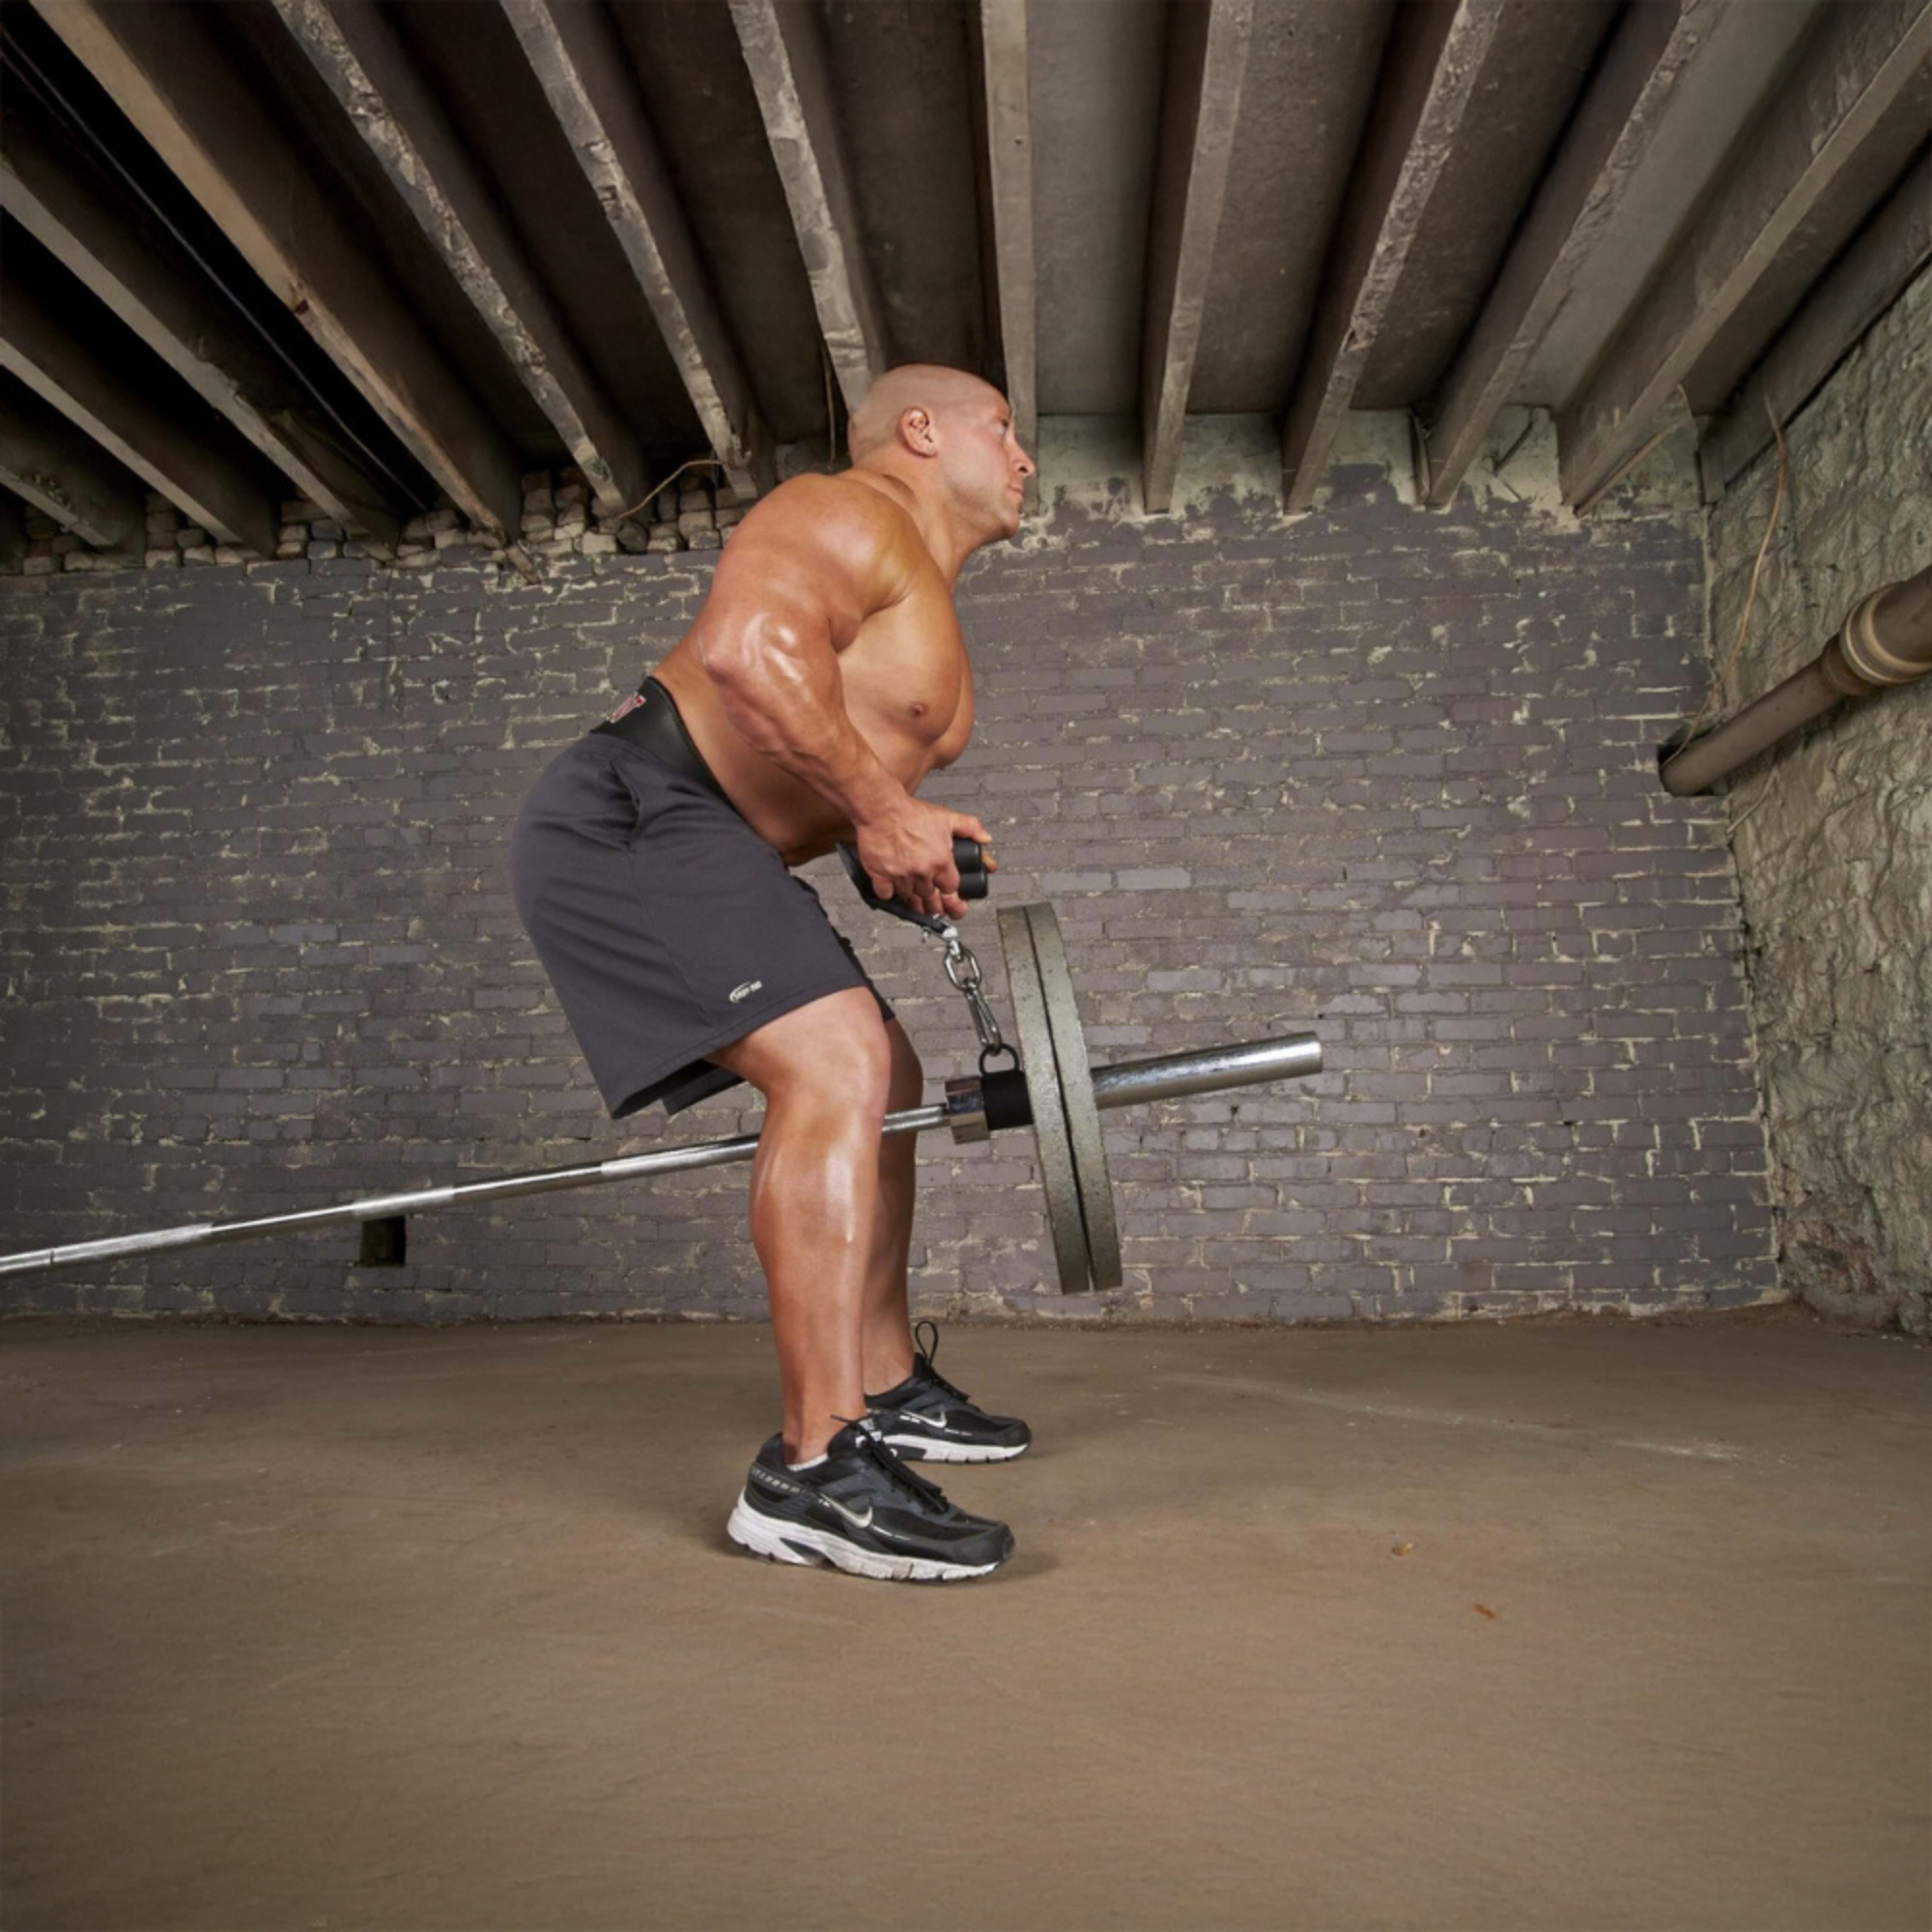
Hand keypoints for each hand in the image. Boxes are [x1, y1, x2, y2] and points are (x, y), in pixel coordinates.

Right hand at [855, 800, 996, 919]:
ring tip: (916, 902)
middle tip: (936, 908)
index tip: (952, 899)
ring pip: (909, 898)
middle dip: (935, 905)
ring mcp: (901, 875)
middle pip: (931, 900)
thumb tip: (985, 838)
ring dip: (913, 900)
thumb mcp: (947, 818)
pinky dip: (890, 894)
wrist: (882, 808)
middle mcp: (921, 871)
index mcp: (940, 861)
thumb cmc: (910, 813)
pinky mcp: (880, 875)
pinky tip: (893, 890)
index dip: (952, 895)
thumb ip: (970, 828)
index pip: (951, 889)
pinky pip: (887, 894)